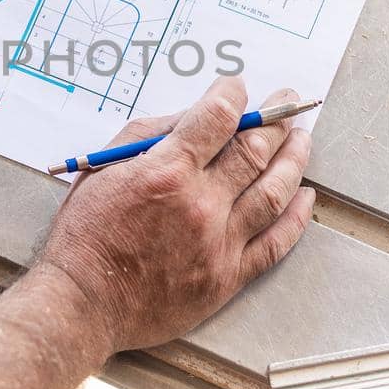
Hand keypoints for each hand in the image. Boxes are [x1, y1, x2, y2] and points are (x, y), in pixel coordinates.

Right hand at [34, 76, 315, 354]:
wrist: (84, 302)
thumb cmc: (87, 234)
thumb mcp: (103, 168)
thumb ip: (149, 136)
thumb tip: (193, 117)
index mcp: (167, 172)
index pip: (217, 117)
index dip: (233, 94)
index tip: (238, 86)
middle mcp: (201, 204)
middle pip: (255, 150)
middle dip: (275, 118)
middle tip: (286, 103)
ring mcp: (220, 242)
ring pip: (275, 191)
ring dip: (294, 159)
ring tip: (302, 139)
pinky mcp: (228, 277)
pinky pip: (275, 243)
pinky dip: (296, 217)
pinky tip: (304, 196)